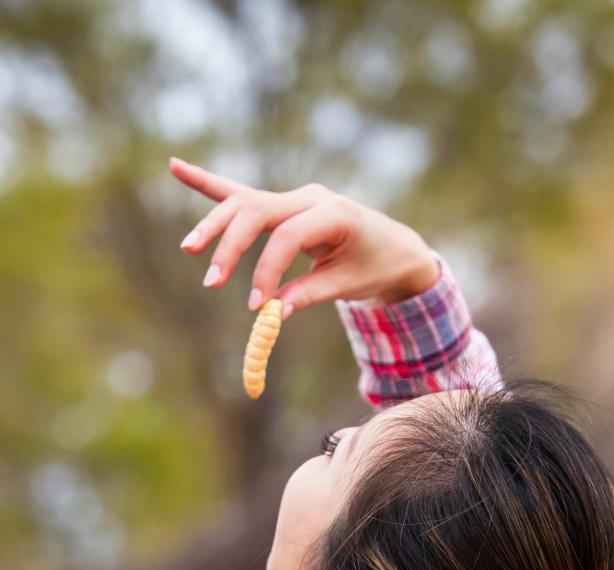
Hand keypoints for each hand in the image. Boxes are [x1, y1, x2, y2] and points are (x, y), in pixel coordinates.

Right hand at [169, 156, 439, 314]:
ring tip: (189, 248)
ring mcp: (294, 197)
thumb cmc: (374, 266)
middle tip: (212, 282)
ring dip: (214, 225)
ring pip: (244, 203)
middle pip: (257, 212)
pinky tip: (175, 167)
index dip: (267, 271)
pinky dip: (208, 184)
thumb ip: (309, 295)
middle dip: (231, 247)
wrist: (394, 246)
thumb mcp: (347, 284)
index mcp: (332, 213)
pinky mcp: (282, 205)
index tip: (257, 306)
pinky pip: (241, 195)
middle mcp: (309, 197)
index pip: (287, 237)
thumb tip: (273, 315)